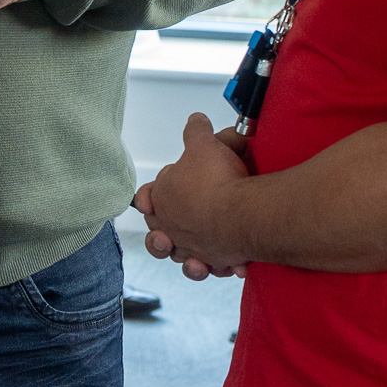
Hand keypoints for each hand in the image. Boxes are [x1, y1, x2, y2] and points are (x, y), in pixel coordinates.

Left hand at [132, 116, 250, 280]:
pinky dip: (219, 264)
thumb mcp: (204, 145)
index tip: (152, 195)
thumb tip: (196, 120)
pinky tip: (230, 261)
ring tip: (201, 243)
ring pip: (182, 255)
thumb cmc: (217, 180)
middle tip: (187, 216)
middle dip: (170, 226)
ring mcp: (189, 247)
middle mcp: (169, 228)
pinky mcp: (213, 261)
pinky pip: (212, 266)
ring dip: (192, 251)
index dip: (149, 195)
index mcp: (160, 200)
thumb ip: (196, 132)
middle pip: (161, 232)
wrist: (240, 212)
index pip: (146, 198)